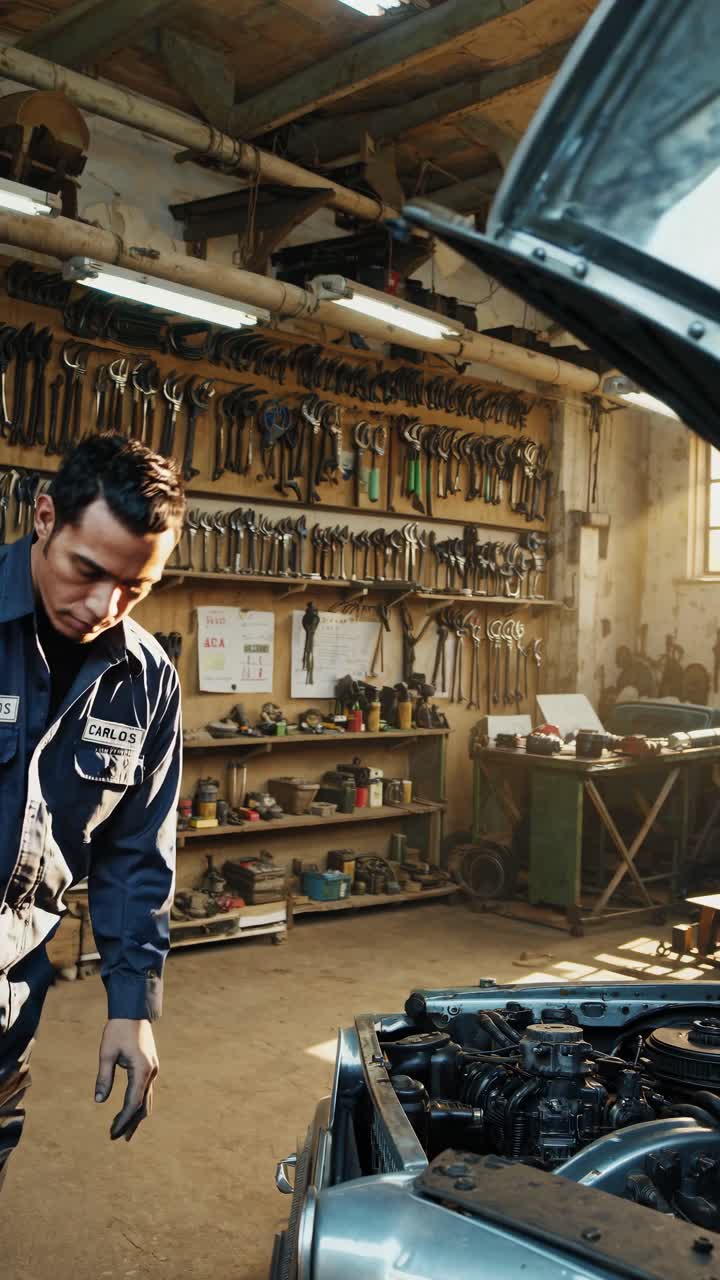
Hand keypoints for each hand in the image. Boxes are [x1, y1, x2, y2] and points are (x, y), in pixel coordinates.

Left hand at [94, 1019, 158, 1141]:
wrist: (133, 1010)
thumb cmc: (117, 1030)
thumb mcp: (106, 1054)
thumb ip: (104, 1078)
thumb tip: (98, 1101)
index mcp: (142, 1070)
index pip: (133, 1103)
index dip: (123, 1120)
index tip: (112, 1133)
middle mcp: (151, 1072)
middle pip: (143, 1105)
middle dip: (130, 1123)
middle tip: (116, 1138)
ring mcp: (153, 1069)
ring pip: (147, 1099)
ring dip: (136, 1116)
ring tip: (125, 1132)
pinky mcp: (150, 1065)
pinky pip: (146, 1090)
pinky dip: (139, 1104)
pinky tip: (131, 1111)